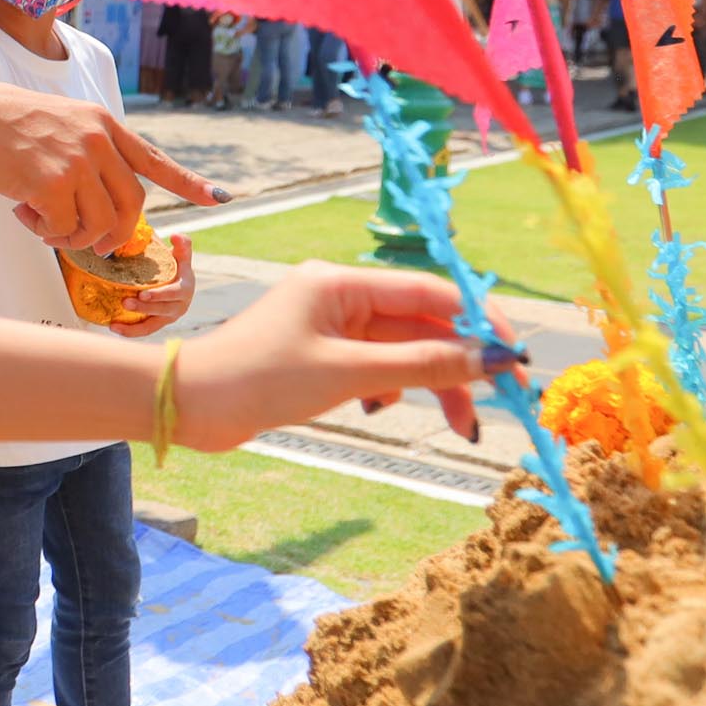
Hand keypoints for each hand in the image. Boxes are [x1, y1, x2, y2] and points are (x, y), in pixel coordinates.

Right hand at [0, 81, 227, 253]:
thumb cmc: (5, 124)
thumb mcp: (61, 122)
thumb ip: (89, 150)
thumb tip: (103, 200)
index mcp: (103, 125)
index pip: (154, 159)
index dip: (187, 182)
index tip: (217, 198)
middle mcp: (99, 142)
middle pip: (132, 205)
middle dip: (117, 234)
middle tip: (95, 244)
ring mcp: (79, 162)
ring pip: (99, 224)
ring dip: (75, 237)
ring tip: (46, 225)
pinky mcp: (54, 184)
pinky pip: (65, 229)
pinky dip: (48, 232)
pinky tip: (26, 216)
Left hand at [112, 234, 195, 335]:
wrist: (178, 282)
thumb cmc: (177, 266)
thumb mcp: (182, 254)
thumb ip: (183, 245)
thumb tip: (175, 236)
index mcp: (185, 289)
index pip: (174, 293)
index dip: (160, 295)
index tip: (143, 293)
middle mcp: (179, 306)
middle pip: (161, 311)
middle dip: (143, 308)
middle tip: (125, 302)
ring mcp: (167, 317)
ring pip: (152, 326)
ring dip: (133, 327)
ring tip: (114, 325)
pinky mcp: (157, 323)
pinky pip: (144, 330)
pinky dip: (130, 331)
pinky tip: (113, 328)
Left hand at [172, 262, 496, 448]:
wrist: (189, 407)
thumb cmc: (258, 379)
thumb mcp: (348, 374)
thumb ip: (421, 366)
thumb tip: (490, 359)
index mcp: (341, 282)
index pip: (429, 292)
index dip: (479, 321)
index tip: (516, 353)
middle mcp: (339, 296)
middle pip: (422, 324)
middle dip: (461, 362)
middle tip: (506, 399)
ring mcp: (330, 326)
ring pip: (403, 350)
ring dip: (433, 382)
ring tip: (461, 423)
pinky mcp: (321, 356)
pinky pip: (377, 366)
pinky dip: (391, 387)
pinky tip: (378, 407)